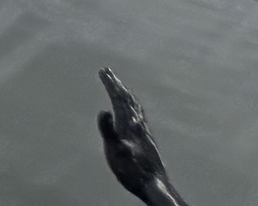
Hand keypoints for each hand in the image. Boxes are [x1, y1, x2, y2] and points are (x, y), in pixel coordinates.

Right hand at [98, 69, 189, 205]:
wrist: (154, 186)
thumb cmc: (132, 171)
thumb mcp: (116, 151)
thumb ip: (109, 131)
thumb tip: (103, 110)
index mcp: (128, 125)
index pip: (119, 100)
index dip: (111, 85)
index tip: (103, 71)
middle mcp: (138, 125)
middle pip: (127, 100)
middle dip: (116, 85)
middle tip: (107, 72)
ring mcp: (143, 133)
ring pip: (134, 108)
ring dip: (126, 94)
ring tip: (121, 86)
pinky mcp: (146, 140)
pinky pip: (139, 116)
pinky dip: (134, 107)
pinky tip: (134, 112)